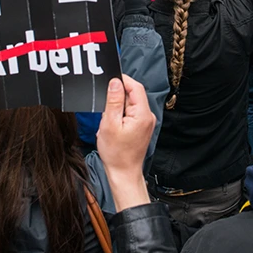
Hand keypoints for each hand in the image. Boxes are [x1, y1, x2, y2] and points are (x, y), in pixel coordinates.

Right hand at [97, 75, 154, 211]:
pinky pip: (130, 113)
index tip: (109, 79)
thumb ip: (113, 101)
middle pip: (133, 94)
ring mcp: (145, 122)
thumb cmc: (116, 153)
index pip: (135, 87)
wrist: (123, 174)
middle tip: (105, 105)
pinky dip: (120, 115)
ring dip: (117, 107)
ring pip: (130, 104)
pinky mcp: (141, 127)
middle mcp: (147, 116)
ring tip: (108, 120)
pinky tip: (112, 125)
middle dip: (117, 96)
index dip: (122, 80)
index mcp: (142, 114)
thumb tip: (115, 82)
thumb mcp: (109, 124)